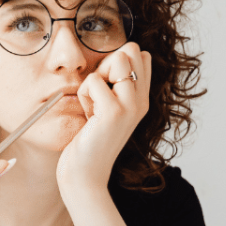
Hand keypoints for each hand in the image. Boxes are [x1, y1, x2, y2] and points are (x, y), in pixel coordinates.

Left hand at [56, 42, 151, 199]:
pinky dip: (84, 95)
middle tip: (98, 96)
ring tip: (94, 106)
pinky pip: (93, 80)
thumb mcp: (106, 109)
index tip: (105, 90)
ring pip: (117, 58)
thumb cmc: (88, 141)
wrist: (85, 175)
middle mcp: (142, 100)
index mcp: (142, 98)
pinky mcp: (114, 112)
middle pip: (131, 50)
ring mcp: (131, 105)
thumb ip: (113, 85)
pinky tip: (88, 117)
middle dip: (107, 65)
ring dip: (96, 79)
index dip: (116, 63)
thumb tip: (118, 53)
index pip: (140, 55)